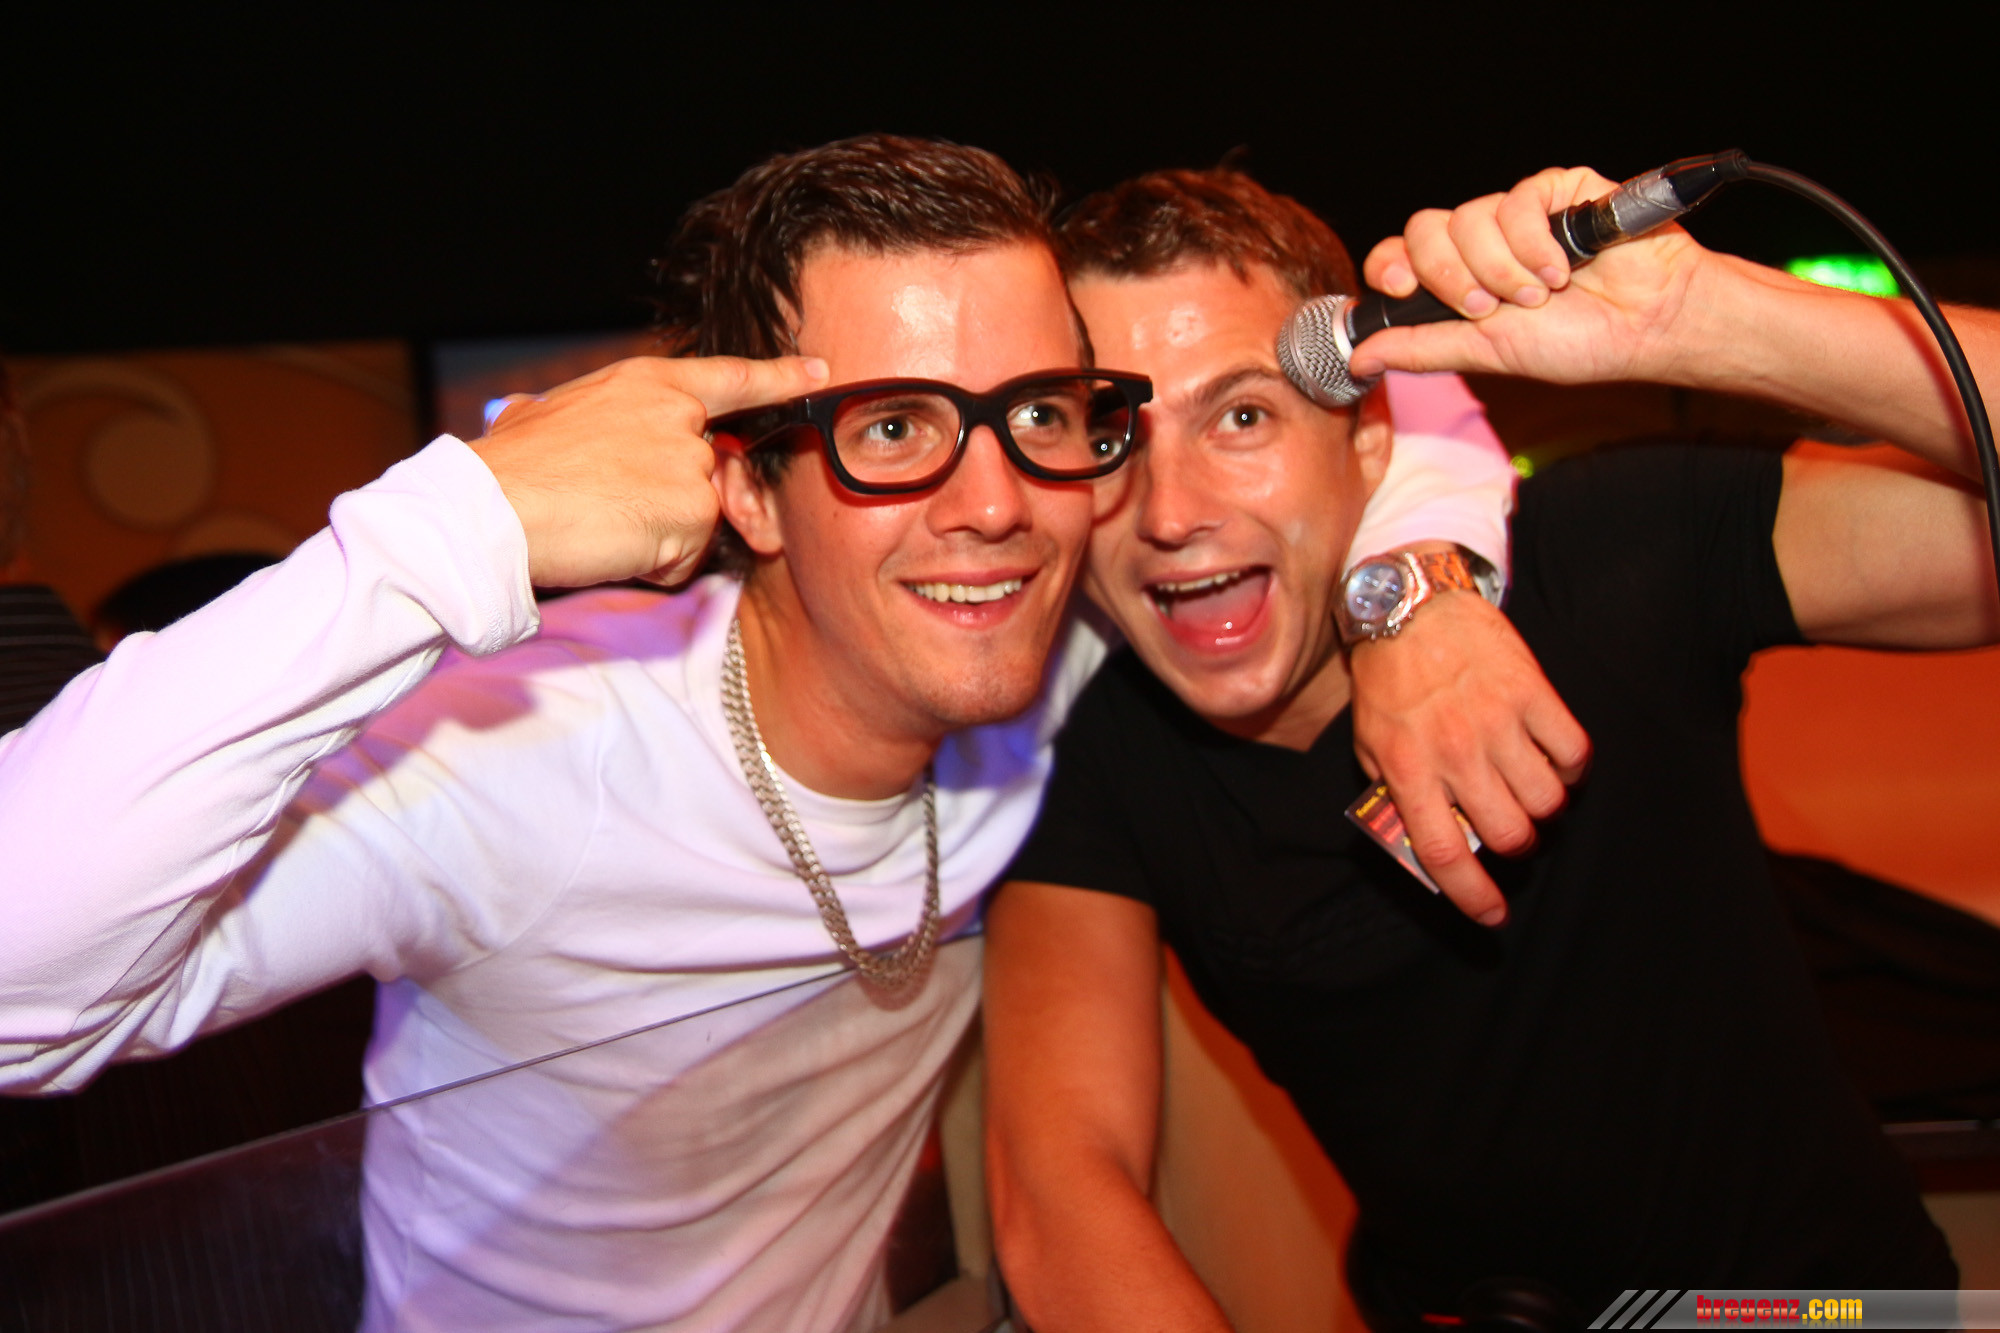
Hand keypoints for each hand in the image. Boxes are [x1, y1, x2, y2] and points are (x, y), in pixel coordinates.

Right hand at [471, 354, 828, 587]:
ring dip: (657, 535)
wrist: (496, 508)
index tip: (817, 371)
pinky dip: (653, 565)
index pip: (730, 377)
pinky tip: (612, 545)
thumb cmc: (508, 466)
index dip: (779, 376)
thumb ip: (578, 416)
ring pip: (698, 519)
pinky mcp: (694, 514)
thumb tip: (530, 415)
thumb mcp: (544, 414)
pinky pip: (686, 558)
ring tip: (601, 522)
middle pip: (711, 472)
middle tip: (614, 504)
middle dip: (677, 501)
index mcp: (647, 383)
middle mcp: (681, 418)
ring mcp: (692, 466)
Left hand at [1349, 588, 1589, 925]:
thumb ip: (1395, 793)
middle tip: (1509, 826)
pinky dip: (1570, 766)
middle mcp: (1455, 751)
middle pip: (1508, 833)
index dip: (1473, 895)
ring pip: (1547, 800)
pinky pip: (1573, 752)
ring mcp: (1497, 721)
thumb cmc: (1388, 680)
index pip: (1445, 853)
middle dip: (1514, 843)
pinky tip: (1552, 756)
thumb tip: (1427, 843)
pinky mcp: (1531, 691)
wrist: (1411, 604)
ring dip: (1543, 806)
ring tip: (1528, 787)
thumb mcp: (1371, 743)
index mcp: (1409, 768)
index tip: (1493, 915)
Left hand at [1350, 166, 1716, 387]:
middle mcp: (1480, 244)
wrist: (1647, 324)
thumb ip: (1420, 349)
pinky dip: (1533, 242)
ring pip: (1468, 219)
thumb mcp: (1485, 353)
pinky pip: (1516, 199)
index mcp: (1457, 281)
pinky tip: (1562, 268)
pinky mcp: (1554, 189)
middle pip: (1424, 231)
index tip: (1401, 291)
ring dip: (1500, 267)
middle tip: (1486, 307)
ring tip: (1540, 294)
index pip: (1398, 256)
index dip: (1389, 267)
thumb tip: (1358, 356)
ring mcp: (1516, 215)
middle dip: (1449, 275)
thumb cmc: (1576, 342)